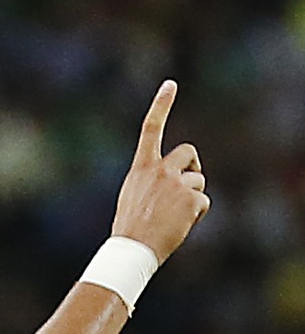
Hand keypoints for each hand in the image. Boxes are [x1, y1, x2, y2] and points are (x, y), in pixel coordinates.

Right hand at [110, 80, 210, 264]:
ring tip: (173, 217)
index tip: (170, 84)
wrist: (132, 249)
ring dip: (192, 198)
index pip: (150, 129)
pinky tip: (179, 225)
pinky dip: (196, 215)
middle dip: (193, 166)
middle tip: (187, 186)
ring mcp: (177, 183)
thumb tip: (180, 178)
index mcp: (141, 168)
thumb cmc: (130, 227)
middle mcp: (160, 170)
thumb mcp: (134, 195)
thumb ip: (153, 180)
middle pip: (188, 152)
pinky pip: (203, 202)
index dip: (161, 105)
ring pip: (198, 181)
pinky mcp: (192, 198)